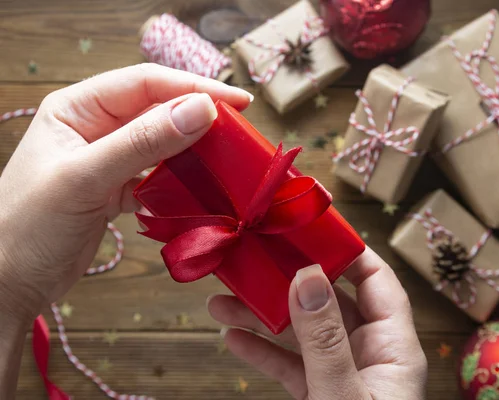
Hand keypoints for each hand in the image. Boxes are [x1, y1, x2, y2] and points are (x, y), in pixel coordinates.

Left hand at [0, 63, 251, 321]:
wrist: (8, 282)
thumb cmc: (27, 225)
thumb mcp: (84, 178)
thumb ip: (143, 143)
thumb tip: (201, 110)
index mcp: (77, 108)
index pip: (144, 83)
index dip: (193, 88)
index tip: (236, 102)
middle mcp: (95, 127)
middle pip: (158, 111)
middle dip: (197, 119)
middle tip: (239, 133)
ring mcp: (108, 159)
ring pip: (162, 144)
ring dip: (191, 151)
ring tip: (224, 159)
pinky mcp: (117, 189)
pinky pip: (158, 176)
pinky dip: (177, 183)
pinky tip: (194, 191)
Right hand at [208, 247, 427, 399]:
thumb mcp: (342, 395)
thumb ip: (324, 339)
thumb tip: (308, 276)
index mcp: (393, 348)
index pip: (375, 281)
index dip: (346, 251)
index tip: (309, 229)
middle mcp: (371, 356)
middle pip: (329, 302)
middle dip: (289, 281)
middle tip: (253, 259)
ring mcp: (344, 376)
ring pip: (302, 334)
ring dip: (263, 315)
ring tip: (222, 298)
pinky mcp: (321, 397)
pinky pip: (291, 366)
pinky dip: (262, 352)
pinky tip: (232, 338)